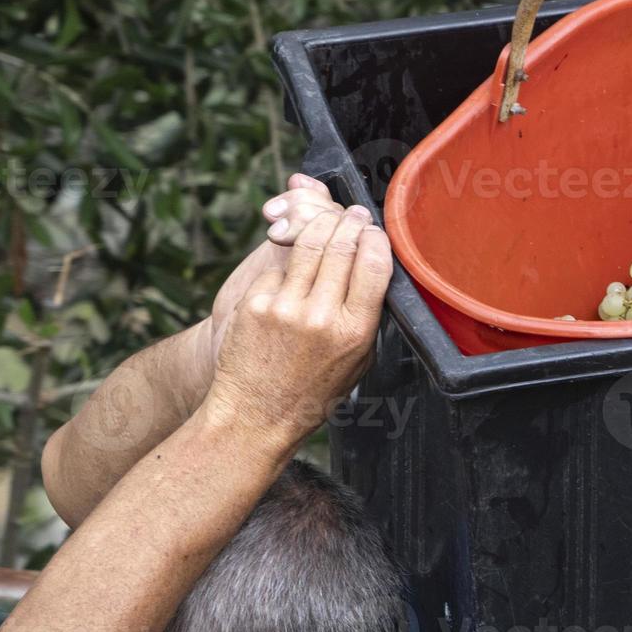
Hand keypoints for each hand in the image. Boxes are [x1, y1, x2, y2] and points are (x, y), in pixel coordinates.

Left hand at [203, 205, 391, 451]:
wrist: (255, 416)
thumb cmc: (310, 393)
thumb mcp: (358, 361)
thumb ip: (367, 317)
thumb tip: (374, 271)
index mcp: (354, 331)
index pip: (374, 264)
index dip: (376, 238)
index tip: (375, 231)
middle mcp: (321, 316)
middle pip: (342, 245)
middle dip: (350, 223)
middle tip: (353, 215)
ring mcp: (285, 308)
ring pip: (308, 244)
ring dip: (321, 224)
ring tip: (328, 220)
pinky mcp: (255, 304)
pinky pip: (279, 267)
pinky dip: (289, 260)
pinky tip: (294, 264)